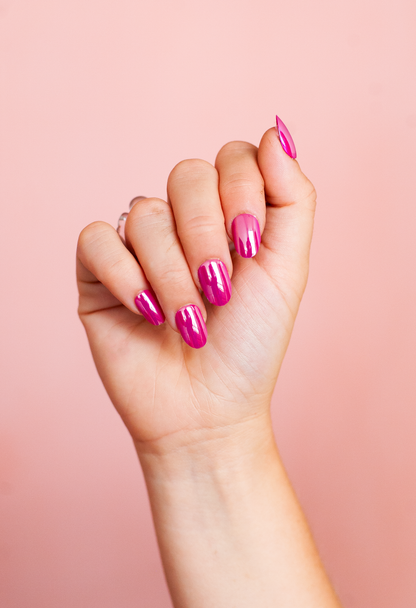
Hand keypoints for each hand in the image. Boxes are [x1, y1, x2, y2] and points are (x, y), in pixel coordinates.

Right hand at [76, 120, 315, 452]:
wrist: (206, 411)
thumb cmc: (249, 345)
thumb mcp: (287, 270)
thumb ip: (291, 198)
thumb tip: (275, 128)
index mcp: (230, 215)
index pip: (232, 157)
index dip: (241, 192)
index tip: (250, 246)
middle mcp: (184, 223)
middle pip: (186, 175)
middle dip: (206, 234)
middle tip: (219, 289)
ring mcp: (139, 245)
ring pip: (144, 213)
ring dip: (172, 273)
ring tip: (186, 321)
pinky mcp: (98, 271)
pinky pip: (97, 239)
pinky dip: (124, 276)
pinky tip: (145, 312)